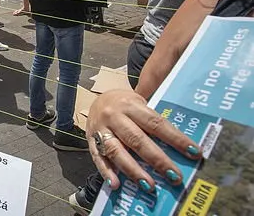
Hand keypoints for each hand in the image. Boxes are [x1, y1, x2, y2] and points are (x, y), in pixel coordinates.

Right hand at [86, 90, 201, 191]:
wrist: (95, 98)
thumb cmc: (124, 104)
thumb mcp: (139, 102)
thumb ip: (153, 119)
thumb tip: (181, 141)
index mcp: (131, 105)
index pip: (156, 123)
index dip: (175, 138)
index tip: (194, 152)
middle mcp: (115, 116)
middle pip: (137, 139)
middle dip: (157, 159)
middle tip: (174, 176)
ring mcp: (101, 128)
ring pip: (116, 150)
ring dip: (133, 170)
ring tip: (149, 186)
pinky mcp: (90, 139)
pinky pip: (97, 157)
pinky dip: (106, 171)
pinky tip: (116, 184)